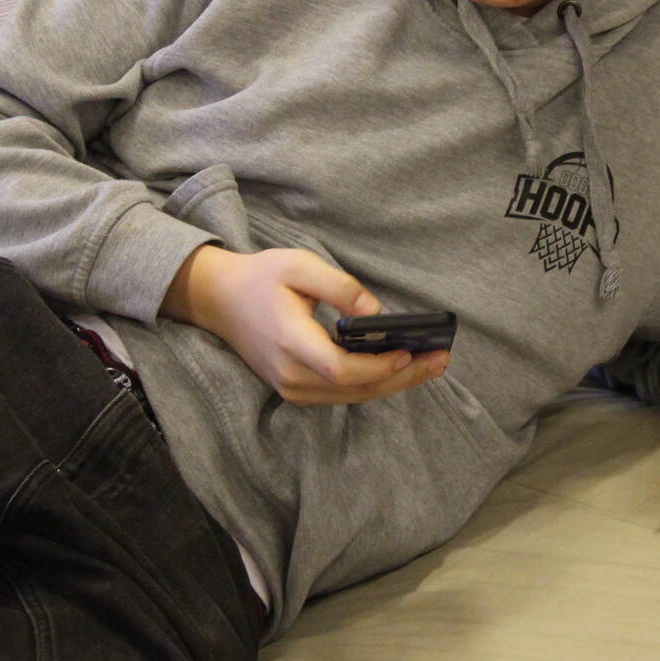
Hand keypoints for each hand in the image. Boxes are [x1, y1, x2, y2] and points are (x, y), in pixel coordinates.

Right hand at [162, 246, 449, 405]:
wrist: (219, 300)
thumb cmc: (261, 278)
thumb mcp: (298, 265)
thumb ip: (339, 287)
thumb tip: (376, 312)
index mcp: (289, 341)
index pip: (339, 367)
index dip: (377, 365)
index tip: (408, 352)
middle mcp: (290, 373)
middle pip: (354, 387)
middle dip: (402, 376)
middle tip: (441, 360)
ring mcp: (291, 387)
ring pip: (351, 395)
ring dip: (393, 383)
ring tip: (431, 365)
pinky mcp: (295, 389)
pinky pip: (341, 394)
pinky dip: (373, 384)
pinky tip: (400, 370)